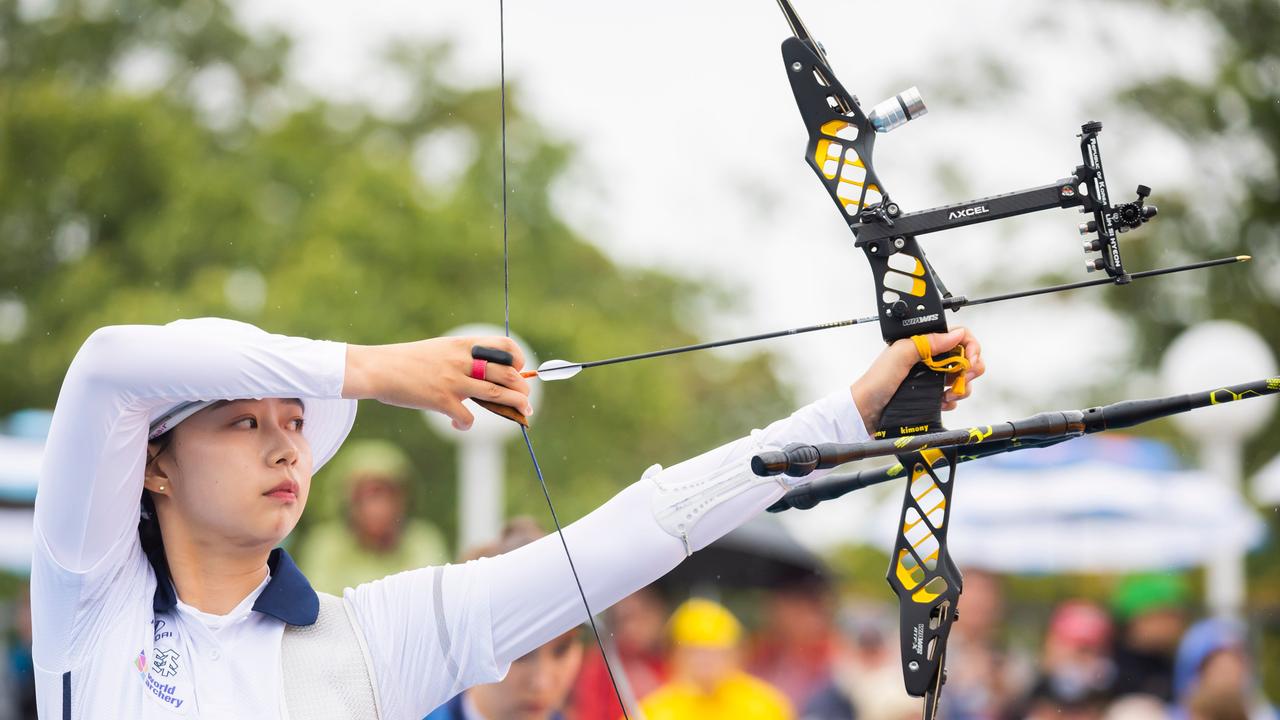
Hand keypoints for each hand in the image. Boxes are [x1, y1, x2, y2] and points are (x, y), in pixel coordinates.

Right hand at [343, 336, 531, 429]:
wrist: (377, 369)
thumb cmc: (406, 361)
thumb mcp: (438, 349)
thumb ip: (461, 358)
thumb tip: (482, 373)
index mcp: (462, 345)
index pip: (503, 346)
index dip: (517, 358)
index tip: (519, 369)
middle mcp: (462, 361)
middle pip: (506, 374)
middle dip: (522, 388)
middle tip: (527, 398)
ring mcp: (453, 381)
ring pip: (497, 394)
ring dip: (515, 405)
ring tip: (524, 412)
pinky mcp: (442, 401)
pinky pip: (468, 418)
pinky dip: (466, 425)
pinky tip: (458, 425)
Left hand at [849, 327, 984, 430]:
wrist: (866, 411)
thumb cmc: (876, 381)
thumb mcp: (900, 355)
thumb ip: (927, 342)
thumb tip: (956, 334)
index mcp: (922, 343)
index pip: (957, 336)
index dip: (969, 347)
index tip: (970, 361)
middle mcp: (929, 358)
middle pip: (965, 357)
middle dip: (970, 368)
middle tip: (964, 379)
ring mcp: (931, 376)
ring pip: (962, 377)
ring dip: (963, 386)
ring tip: (949, 394)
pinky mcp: (931, 394)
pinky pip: (954, 394)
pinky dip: (953, 399)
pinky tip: (942, 402)